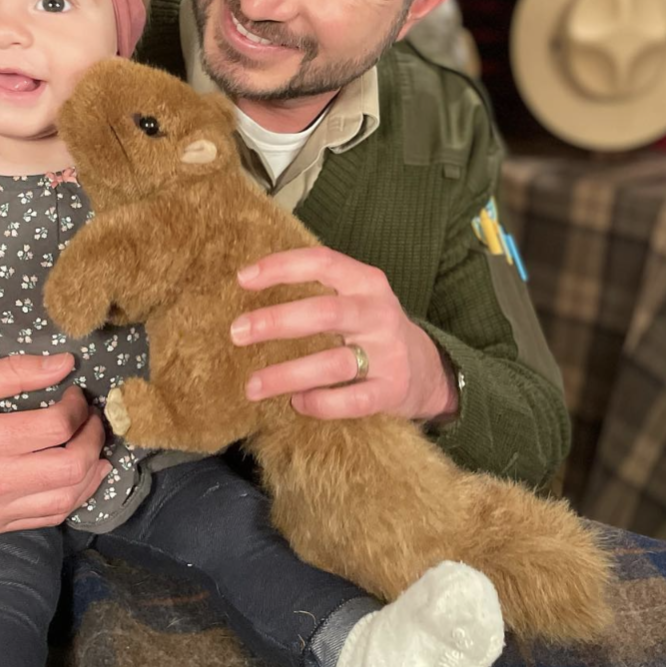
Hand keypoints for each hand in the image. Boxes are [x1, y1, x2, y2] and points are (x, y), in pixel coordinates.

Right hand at [0, 353, 110, 533]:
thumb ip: (13, 371)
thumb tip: (65, 363)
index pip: (57, 426)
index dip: (78, 407)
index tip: (74, 394)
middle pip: (72, 466)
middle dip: (94, 438)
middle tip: (92, 419)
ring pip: (69, 497)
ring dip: (93, 469)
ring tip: (93, 444)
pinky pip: (52, 517)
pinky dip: (77, 496)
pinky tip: (82, 475)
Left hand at [232, 247, 458, 421]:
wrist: (428, 370)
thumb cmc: (371, 329)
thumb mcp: (355, 297)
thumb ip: (317, 291)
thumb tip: (248, 287)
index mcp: (366, 282)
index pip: (322, 262)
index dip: (281, 267)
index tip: (243, 279)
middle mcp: (378, 314)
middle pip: (325, 313)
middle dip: (276, 321)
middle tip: (237, 332)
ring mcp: (388, 354)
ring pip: (333, 363)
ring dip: (287, 375)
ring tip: (252, 386)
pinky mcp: (391, 391)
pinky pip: (351, 401)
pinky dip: (320, 404)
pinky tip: (297, 403)